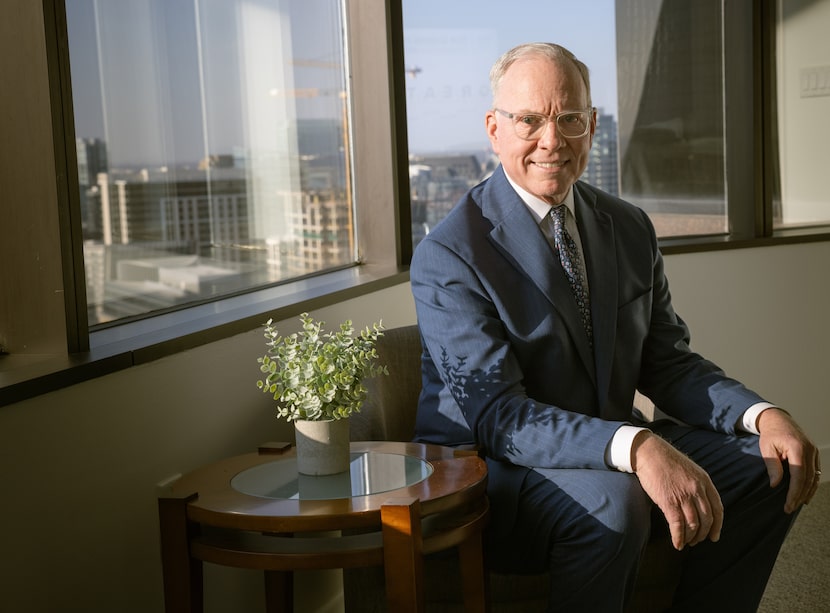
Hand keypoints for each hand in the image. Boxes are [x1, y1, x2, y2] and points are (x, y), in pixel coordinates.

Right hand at [632, 431, 722, 549]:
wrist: (649, 452)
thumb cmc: (666, 461)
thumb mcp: (690, 470)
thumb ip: (698, 486)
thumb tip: (700, 505)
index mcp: (704, 481)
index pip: (717, 509)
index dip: (717, 526)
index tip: (714, 537)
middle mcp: (697, 489)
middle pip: (706, 520)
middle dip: (703, 534)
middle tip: (696, 541)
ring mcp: (683, 496)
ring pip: (693, 524)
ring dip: (690, 538)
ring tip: (686, 543)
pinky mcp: (668, 501)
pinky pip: (678, 525)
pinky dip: (678, 537)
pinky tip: (677, 543)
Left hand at [756, 408, 820, 512]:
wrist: (778, 419)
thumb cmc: (770, 434)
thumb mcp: (766, 448)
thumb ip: (772, 466)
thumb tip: (775, 485)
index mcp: (797, 448)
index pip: (799, 476)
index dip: (794, 492)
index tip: (788, 504)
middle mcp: (809, 450)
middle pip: (808, 479)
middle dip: (800, 496)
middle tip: (790, 508)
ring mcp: (814, 451)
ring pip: (815, 477)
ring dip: (807, 492)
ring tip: (798, 504)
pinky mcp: (814, 453)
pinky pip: (816, 471)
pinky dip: (811, 484)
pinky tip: (805, 493)